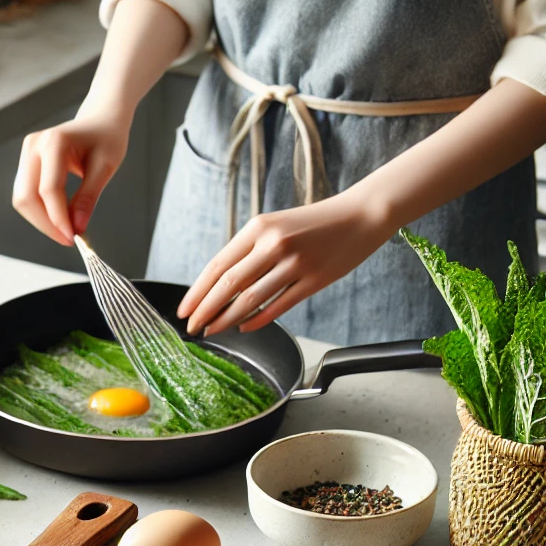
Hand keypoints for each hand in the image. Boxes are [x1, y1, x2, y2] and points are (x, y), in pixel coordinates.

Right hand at [11, 111, 129, 244]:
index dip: (59, 218)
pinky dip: (40, 211)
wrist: (99, 120)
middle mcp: (34, 145)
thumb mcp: (105, 166)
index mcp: (55, 142)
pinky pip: (26, 194)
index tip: (73, 238)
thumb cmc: (106, 138)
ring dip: (41, 220)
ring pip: (22, 199)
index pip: (49, 189)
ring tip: (66, 230)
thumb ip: (89, 197)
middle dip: (46, 224)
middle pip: (27, 197)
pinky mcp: (26, 162)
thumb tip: (77, 227)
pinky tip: (59, 218)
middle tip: (68, 239)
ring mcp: (26, 153)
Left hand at [177, 192, 397, 334]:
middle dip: (205, 310)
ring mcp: (295, 263)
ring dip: (226, 319)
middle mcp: (273, 243)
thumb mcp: (275, 226)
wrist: (360, 215)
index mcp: (258, 228)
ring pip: (250, 299)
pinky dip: (256, 320)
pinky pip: (278, 306)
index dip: (197, 292)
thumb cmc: (314, 223)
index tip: (184, 310)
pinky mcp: (314, 280)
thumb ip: (250, 250)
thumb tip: (220, 284)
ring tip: (212, 331)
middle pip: (228, 285)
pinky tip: (243, 327)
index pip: (217, 266)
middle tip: (192, 328)